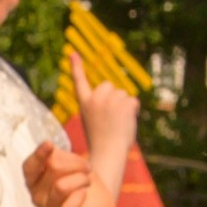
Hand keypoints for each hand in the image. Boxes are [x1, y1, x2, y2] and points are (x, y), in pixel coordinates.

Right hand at [22, 129, 118, 206]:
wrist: (97, 203)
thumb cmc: (78, 179)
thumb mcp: (68, 162)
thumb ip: (56, 156)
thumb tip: (50, 152)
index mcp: (33, 179)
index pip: (30, 166)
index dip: (38, 155)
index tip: (49, 144)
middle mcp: (36, 196)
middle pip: (53, 167)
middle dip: (76, 163)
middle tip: (87, 167)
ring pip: (61, 186)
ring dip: (81, 178)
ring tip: (87, 181)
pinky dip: (80, 196)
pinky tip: (84, 194)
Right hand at [67, 67, 138, 188]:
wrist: (108, 152)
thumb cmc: (102, 141)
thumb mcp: (94, 120)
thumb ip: (102, 106)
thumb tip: (121, 97)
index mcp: (84, 103)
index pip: (79, 81)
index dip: (76, 67)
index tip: (72, 53)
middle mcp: (95, 98)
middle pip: (109, 86)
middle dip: (114, 97)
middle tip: (111, 118)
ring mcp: (110, 100)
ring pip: (123, 95)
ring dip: (124, 106)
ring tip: (118, 123)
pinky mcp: (125, 103)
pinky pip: (133, 101)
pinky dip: (134, 111)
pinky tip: (126, 122)